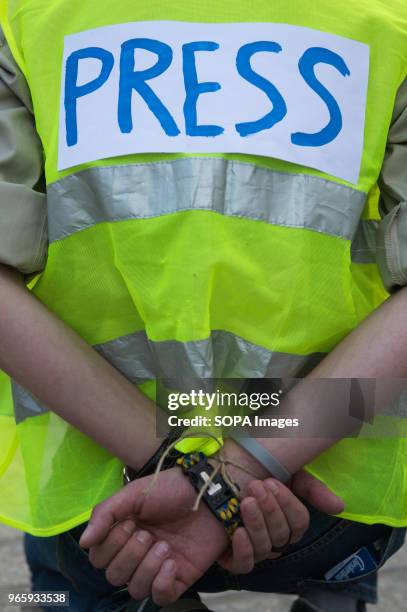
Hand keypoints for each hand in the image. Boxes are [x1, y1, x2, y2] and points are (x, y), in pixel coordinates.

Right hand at [80, 467, 229, 605]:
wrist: (207, 491)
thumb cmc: (170, 488)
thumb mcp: (134, 493)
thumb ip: (105, 514)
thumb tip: (83, 543)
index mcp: (123, 532)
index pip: (99, 557)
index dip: (109, 545)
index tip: (129, 523)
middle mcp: (137, 552)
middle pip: (114, 576)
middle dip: (128, 555)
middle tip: (147, 533)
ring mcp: (157, 566)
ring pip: (135, 588)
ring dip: (145, 568)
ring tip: (164, 545)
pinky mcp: (179, 576)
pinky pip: (160, 597)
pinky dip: (161, 583)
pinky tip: (171, 563)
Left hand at [218, 477, 309, 571]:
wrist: (220, 476)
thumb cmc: (255, 474)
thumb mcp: (287, 474)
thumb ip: (312, 489)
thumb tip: (339, 506)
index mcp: (288, 521)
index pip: (299, 522)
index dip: (288, 504)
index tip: (271, 482)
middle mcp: (274, 539)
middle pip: (282, 535)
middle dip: (270, 509)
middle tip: (256, 487)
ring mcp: (255, 549)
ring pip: (264, 548)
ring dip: (257, 524)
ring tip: (245, 502)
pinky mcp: (234, 558)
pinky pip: (244, 565)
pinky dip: (244, 550)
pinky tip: (237, 531)